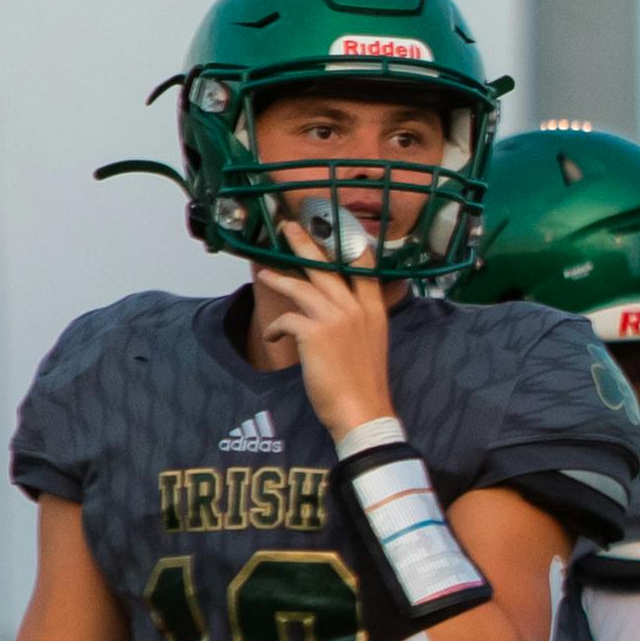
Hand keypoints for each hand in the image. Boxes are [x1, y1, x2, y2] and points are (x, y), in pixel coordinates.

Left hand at [253, 247, 395, 434]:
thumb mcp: (372, 346)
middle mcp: (356, 309)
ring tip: (265, 274)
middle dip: (305, 244)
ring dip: (279, 279)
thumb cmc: (365, 386)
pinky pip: (287, 319)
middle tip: (288, 228)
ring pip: (301, 287)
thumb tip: (339, 316)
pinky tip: (272, 336)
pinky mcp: (314, 333)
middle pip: (327, 267)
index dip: (350, 249)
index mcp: (374, 312)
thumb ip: (359, 324)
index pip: (365, 270)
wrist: (362, 412)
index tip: (337, 232)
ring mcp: (335, 318)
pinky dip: (276, 327)